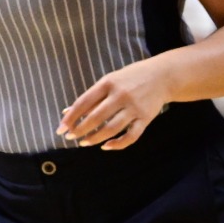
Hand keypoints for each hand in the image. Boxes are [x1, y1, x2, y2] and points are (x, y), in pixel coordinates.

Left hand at [59, 57, 173, 149]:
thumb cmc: (129, 79)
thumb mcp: (108, 81)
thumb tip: (67, 112)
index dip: (70, 117)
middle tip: (70, 137)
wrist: (162, 76)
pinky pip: (131, 136)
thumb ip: (90, 97)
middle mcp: (120, 95)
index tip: (60, 128)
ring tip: (83, 143)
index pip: (83, 103)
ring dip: (95, 138)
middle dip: (80, 129)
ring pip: (111, 128)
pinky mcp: (146, 118)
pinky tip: (106, 146)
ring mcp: (134, 107)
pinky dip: (118, 144)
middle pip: (96, 117)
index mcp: (107, 83)